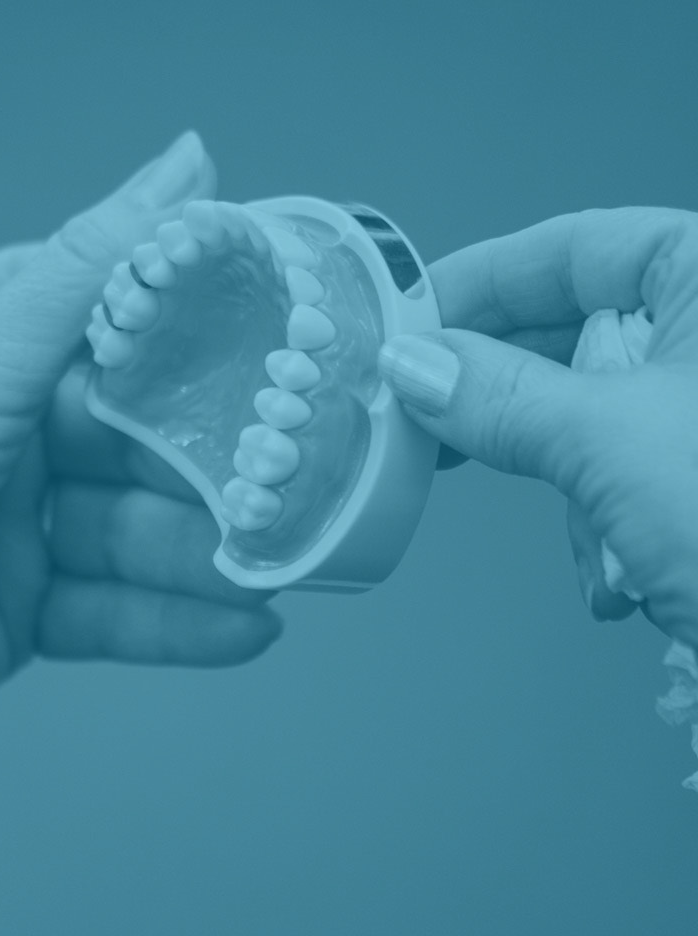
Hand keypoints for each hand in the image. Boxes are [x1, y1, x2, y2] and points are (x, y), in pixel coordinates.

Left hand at [0, 133, 279, 935]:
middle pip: (133, 429)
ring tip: (271, 560)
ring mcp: (9, 519)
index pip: (102, 311)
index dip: (187, 322)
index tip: (274, 329)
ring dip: (203, 545)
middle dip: (208, 454)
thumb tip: (183, 165)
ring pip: (135, 523)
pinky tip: (245, 623)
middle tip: (290, 463)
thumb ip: (91, 270)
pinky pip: (116, 604)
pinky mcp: (21, 605)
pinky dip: (177, 616)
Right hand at [380, 208, 697, 644]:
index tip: (407, 320)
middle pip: (585, 334)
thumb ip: (499, 395)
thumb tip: (416, 365)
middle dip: (518, 398)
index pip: (580, 245)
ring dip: (574, 486)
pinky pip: (640, 477)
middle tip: (434, 420)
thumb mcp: (612, 443)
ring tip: (587, 538)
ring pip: (605, 416)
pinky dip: (614, 527)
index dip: (483, 280)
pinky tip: (625, 578)